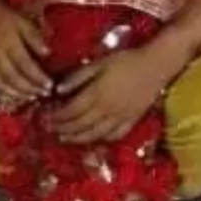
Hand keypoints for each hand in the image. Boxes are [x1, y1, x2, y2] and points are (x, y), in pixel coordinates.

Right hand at [0, 0, 52, 102]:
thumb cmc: (11, 21)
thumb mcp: (26, 24)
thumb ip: (36, 39)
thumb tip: (48, 53)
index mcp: (9, 44)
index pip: (24, 64)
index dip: (37, 76)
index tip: (50, 84)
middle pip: (13, 77)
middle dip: (29, 88)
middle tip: (44, 93)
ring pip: (1, 83)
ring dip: (17, 93)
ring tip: (32, 97)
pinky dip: (2, 93)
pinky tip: (14, 97)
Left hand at [49, 46, 175, 143]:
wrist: (157, 65)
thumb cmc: (126, 61)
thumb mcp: (98, 64)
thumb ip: (77, 77)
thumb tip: (58, 90)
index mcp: (97, 94)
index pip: (71, 111)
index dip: (56, 116)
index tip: (44, 117)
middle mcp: (107, 110)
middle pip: (80, 125)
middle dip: (62, 128)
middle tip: (48, 129)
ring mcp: (121, 117)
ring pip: (95, 134)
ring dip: (77, 138)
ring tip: (63, 138)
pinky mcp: (133, 120)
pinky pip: (115, 135)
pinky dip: (101, 139)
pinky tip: (93, 138)